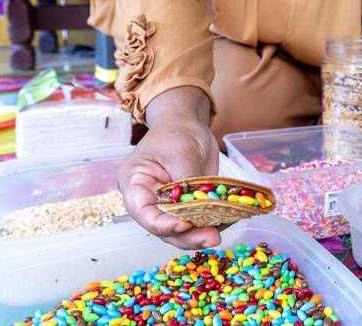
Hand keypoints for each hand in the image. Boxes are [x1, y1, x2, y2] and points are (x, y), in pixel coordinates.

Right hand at [118, 87, 220, 248]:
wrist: (188, 124)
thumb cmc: (175, 132)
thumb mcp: (181, 152)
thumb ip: (188, 179)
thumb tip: (201, 205)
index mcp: (135, 184)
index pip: (143, 212)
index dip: (162, 224)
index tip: (184, 225)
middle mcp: (149, 200)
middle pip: (163, 228)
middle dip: (187, 236)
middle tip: (211, 237)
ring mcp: (168, 206)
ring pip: (181, 231)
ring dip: (200, 234)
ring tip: (219, 234)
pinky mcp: (187, 207)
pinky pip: (197, 221)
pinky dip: (211, 224)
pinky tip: (226, 222)